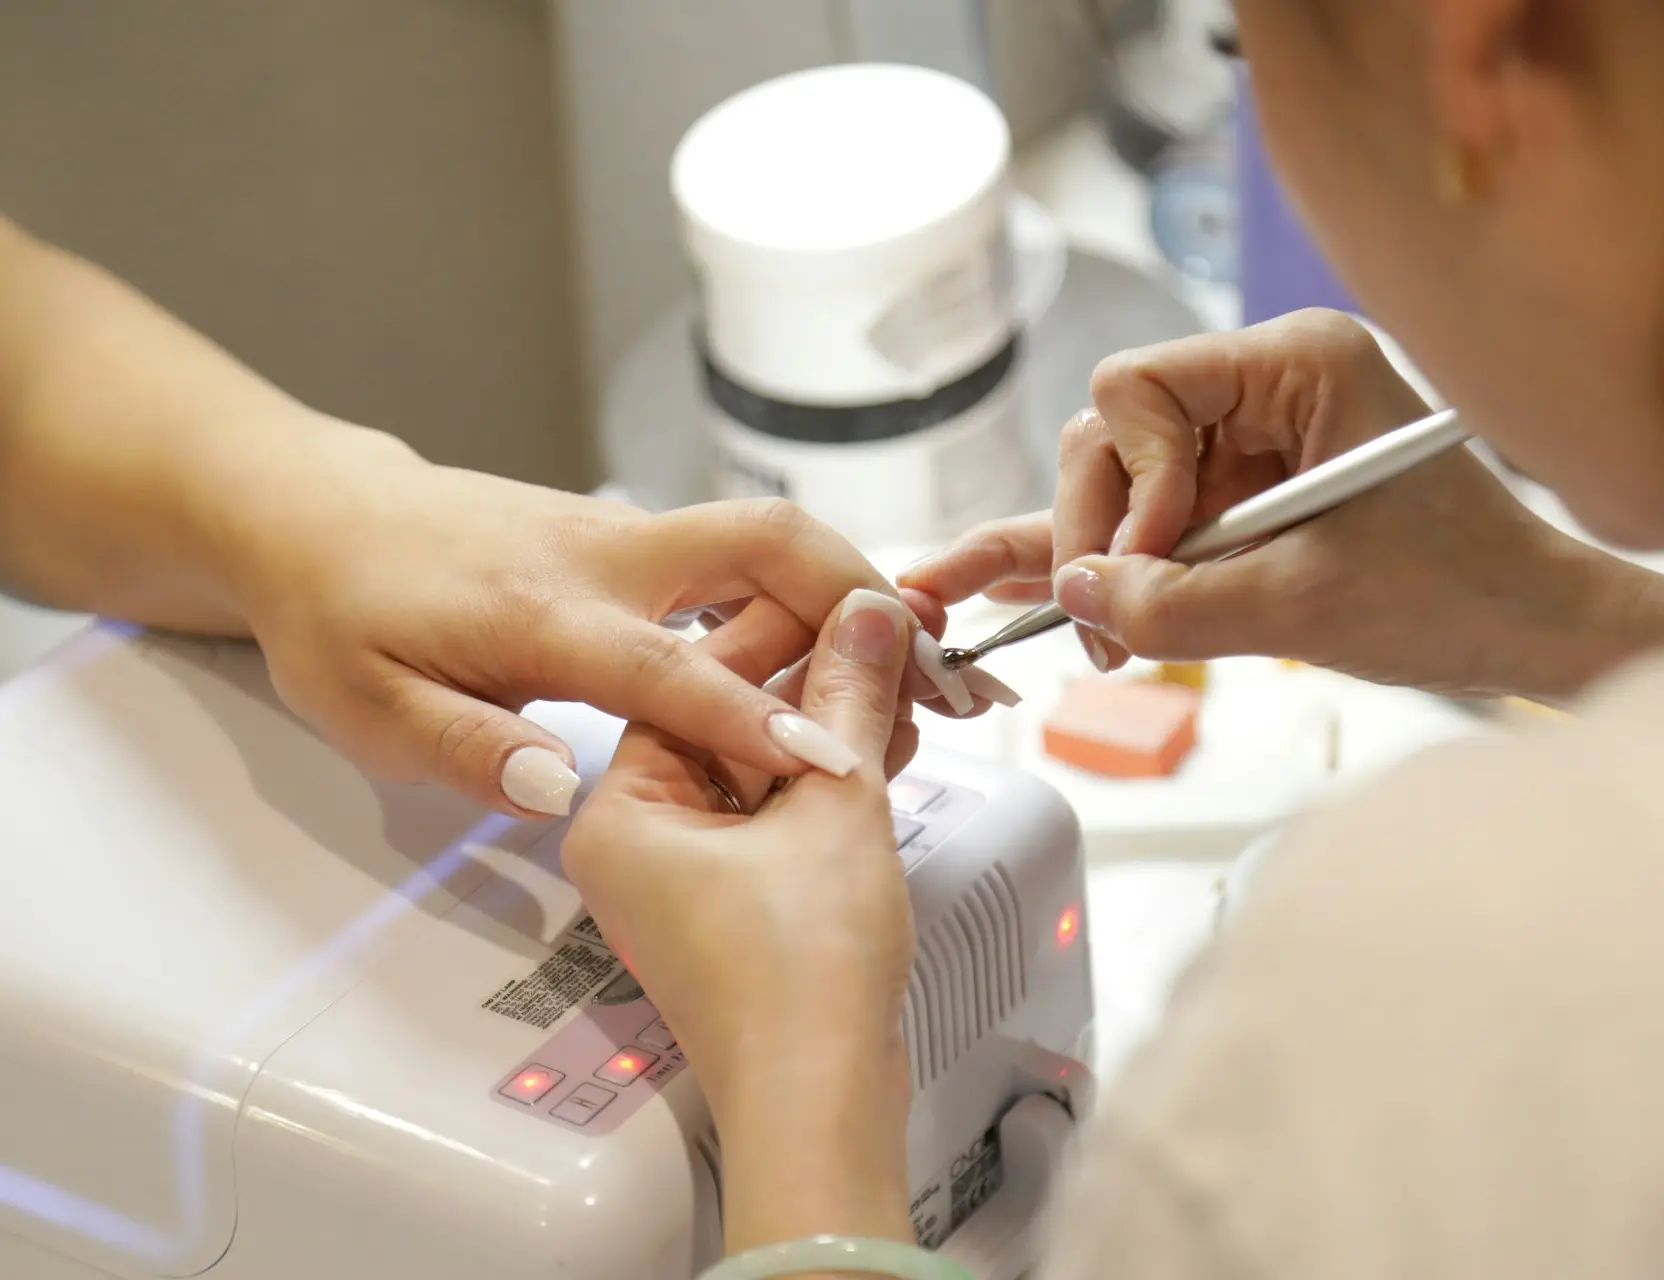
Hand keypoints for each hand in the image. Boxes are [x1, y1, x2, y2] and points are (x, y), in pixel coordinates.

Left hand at [218, 428, 988, 816]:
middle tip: (936, 665)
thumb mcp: (368, 708)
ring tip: (921, 663)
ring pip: (764, 536)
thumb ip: (466, 748)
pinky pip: (739, 553)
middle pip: (762, 540)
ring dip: (850, 588)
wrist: (321, 514)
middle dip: (858, 592)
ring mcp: (625, 534)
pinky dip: (806, 590)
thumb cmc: (341, 617)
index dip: (756, 719)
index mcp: (543, 612)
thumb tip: (563, 786)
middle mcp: (604, 556)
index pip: (670, 668)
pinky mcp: (632, 536)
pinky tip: (838, 646)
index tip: (837, 762)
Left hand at [560, 587, 918, 1250]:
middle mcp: (638, 840)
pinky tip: (886, 745)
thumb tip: (868, 615)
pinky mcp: (732, 906)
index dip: (781, 630)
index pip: (692, 681)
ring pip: (758, 768)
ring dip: (830, 730)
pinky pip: (774, 815)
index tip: (844, 598)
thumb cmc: (797, 977)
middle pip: (726, 721)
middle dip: (814, 682)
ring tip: (902, 687)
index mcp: (620, 810)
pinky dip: (827, 782)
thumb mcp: (833, 806)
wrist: (819, 1104)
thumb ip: (848, 697)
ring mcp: (685, 877)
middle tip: (884, 638)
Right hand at [903, 309, 1663, 701]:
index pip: (1136, 387)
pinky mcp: (1241, 494)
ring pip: (1118, 482)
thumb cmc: (1455, 596)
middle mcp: (1263, 385)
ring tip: (1104, 637)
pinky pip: (1151, 520)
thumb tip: (1075, 592)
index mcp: (1296, 364)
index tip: (1152, 560)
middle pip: (1113, 435)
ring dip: (1102, 559)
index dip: (1126, 479)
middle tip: (1103, 622)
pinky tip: (1028, 586)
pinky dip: (1114, 563)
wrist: (1531, 631)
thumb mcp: (1301, 607)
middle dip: (1099, 530)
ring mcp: (1247, 440)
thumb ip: (1173, 601)